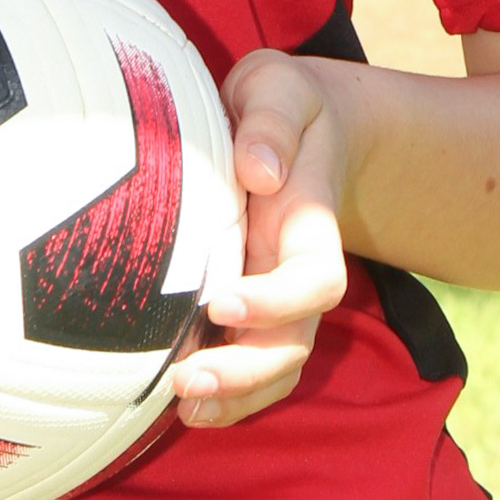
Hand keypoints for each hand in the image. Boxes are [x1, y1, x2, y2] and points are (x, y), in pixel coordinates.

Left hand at [175, 50, 357, 430]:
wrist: (302, 125)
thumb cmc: (283, 105)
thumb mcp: (281, 90)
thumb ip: (272, 123)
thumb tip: (258, 170)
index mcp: (310, 222)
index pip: (315, 279)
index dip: (277, 301)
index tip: (222, 302)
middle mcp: (298, 269)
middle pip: (294, 343)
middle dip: (246, 371)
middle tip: (185, 382)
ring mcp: (279, 294)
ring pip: (276, 366)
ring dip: (236, 396)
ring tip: (183, 407)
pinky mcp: (253, 306)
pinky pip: (254, 364)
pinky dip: (228, 395)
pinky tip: (184, 408)